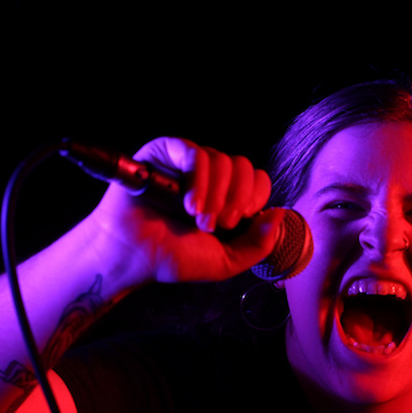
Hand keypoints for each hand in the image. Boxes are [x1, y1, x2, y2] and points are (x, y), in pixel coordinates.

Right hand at [88, 137, 281, 285]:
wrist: (132, 255)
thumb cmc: (173, 257)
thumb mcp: (226, 261)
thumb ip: (258, 244)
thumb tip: (279, 215)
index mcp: (227, 197)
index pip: (258, 180)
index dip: (255, 198)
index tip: (239, 222)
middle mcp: (210, 176)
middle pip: (244, 167)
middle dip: (237, 199)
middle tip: (219, 225)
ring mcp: (188, 162)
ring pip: (222, 160)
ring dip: (215, 195)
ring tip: (197, 219)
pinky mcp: (166, 151)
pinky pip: (195, 152)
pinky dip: (199, 180)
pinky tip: (189, 204)